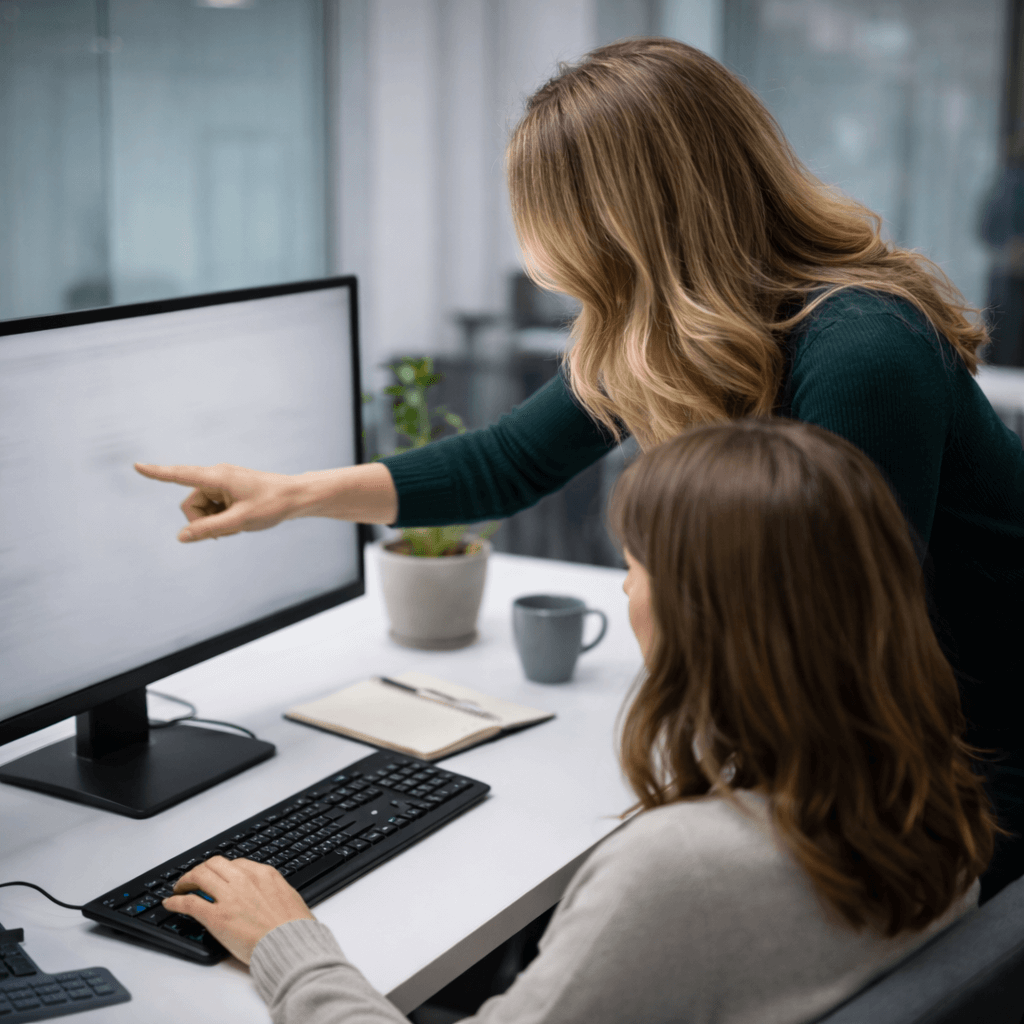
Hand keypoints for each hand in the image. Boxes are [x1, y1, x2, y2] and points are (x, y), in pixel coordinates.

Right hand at [135, 461, 398, 538]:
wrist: (296, 498)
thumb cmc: (271, 505)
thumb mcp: (240, 522)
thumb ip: (208, 530)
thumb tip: (181, 537)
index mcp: (217, 477)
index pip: (181, 475)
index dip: (158, 473)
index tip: (136, 466)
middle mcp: (216, 477)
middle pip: (190, 506)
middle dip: (203, 522)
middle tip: (228, 530)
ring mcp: (221, 485)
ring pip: (200, 512)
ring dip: (214, 523)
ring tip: (238, 525)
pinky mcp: (226, 492)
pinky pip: (212, 511)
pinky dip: (220, 520)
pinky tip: (239, 522)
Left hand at [163, 857, 314, 964]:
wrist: (291, 945)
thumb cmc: (295, 928)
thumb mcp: (288, 897)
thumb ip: (272, 891)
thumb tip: (266, 895)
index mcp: (264, 874)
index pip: (236, 864)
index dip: (223, 871)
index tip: (217, 878)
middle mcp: (245, 880)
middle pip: (214, 864)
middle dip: (202, 869)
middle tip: (194, 879)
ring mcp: (230, 897)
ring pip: (200, 876)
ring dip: (186, 880)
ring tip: (180, 888)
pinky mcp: (217, 917)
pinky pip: (190, 902)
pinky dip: (176, 901)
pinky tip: (170, 903)